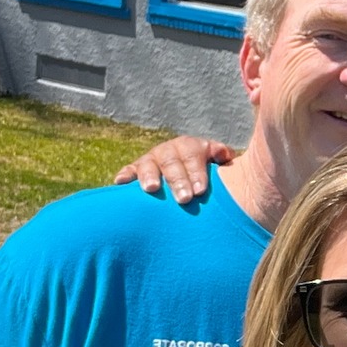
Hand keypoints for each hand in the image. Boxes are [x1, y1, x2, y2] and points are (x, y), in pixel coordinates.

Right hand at [114, 136, 235, 202]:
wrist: (194, 182)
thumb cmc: (210, 179)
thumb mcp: (221, 166)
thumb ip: (224, 158)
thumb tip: (225, 155)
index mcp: (192, 147)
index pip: (193, 154)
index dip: (197, 171)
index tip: (201, 191)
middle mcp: (171, 150)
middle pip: (172, 161)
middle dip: (177, 180)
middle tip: (184, 199)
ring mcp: (153, 160)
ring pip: (149, 163)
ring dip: (150, 175)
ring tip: (152, 188)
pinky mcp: (136, 170)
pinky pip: (129, 170)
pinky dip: (125, 175)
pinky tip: (120, 182)